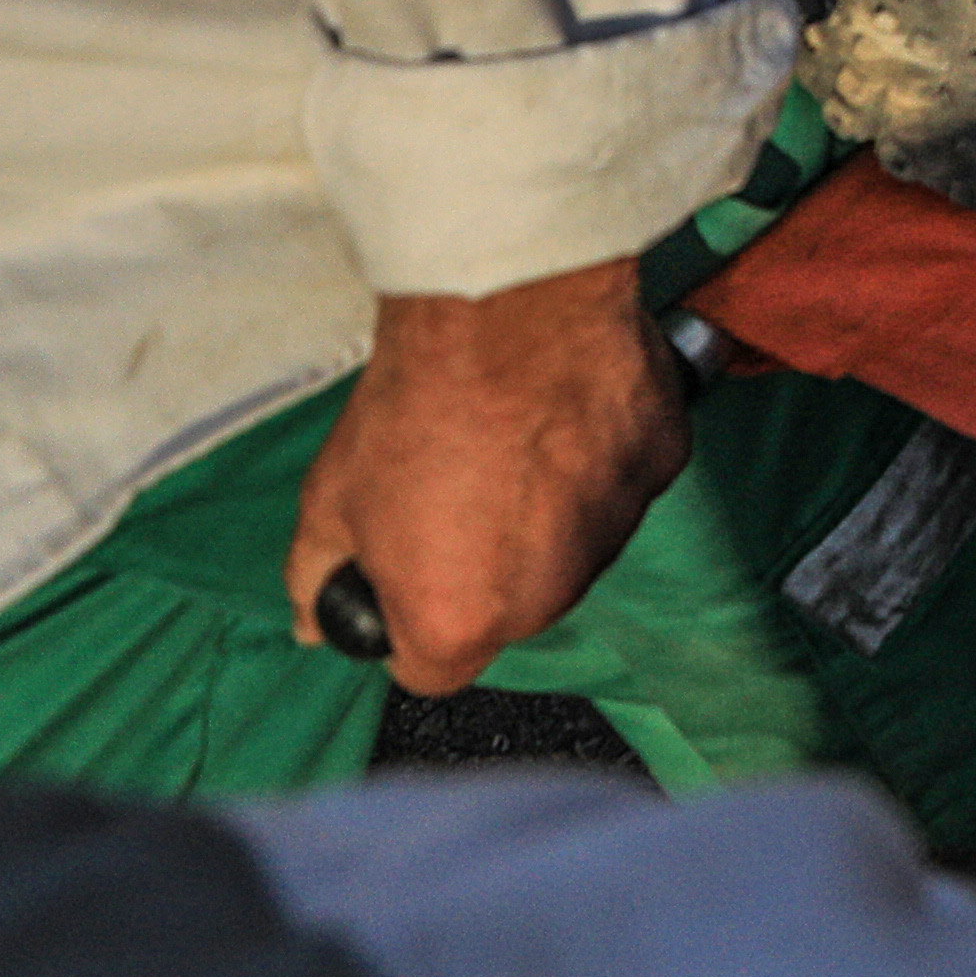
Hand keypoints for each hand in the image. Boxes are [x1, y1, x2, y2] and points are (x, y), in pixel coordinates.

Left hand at [286, 256, 691, 694]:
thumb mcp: (329, 498)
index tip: (404, 570)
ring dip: (548, 513)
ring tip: (512, 436)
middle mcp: (549, 597)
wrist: (501, 307)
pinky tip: (563, 406)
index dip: (408, 620)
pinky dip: (599, 456)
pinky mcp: (661, 465)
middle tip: (456, 487)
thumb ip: (318, 576)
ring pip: (574, 546)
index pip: (431, 669)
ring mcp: (617, 530)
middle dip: (484, 566)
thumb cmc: (413, 404)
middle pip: (511, 609)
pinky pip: (623, 479)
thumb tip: (314, 620)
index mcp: (460, 621)